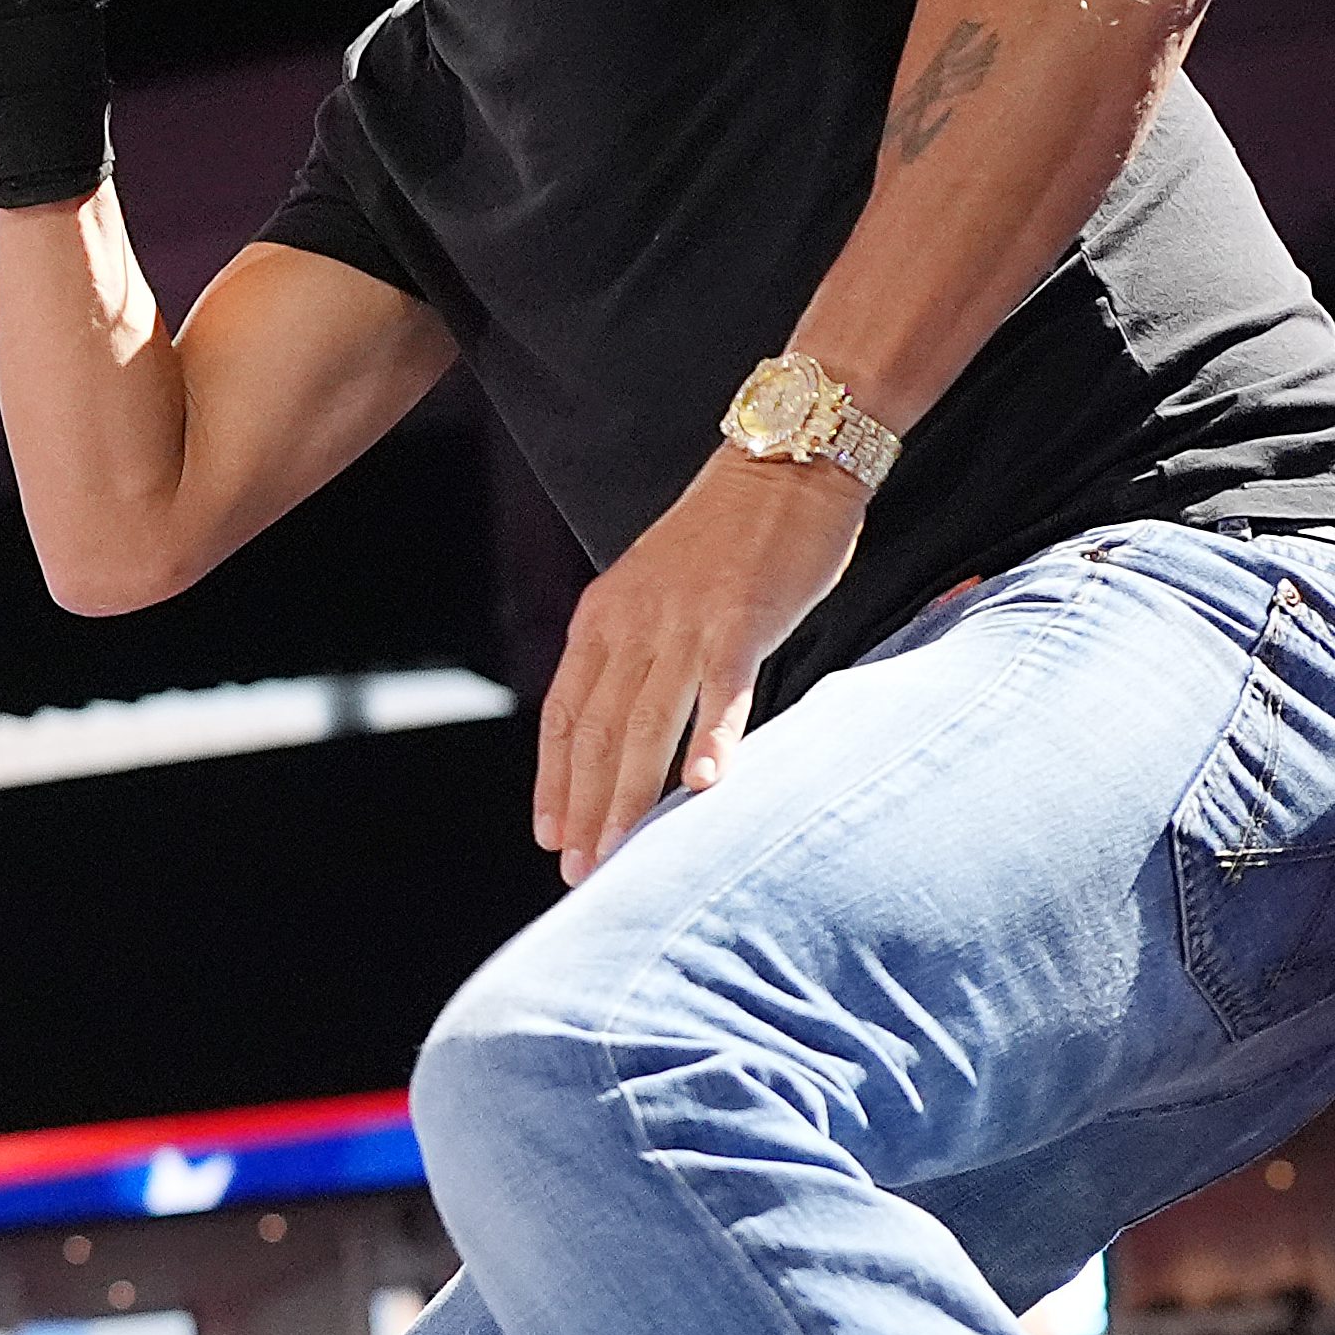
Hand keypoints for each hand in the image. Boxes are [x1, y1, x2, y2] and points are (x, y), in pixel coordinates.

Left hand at [534, 448, 867, 884]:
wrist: (784, 460)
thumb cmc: (730, 535)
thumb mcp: (658, 588)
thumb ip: (637, 648)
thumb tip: (625, 723)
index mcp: (605, 615)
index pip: (566, 712)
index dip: (555, 779)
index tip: (550, 835)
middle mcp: (634, 621)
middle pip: (599, 731)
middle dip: (586, 808)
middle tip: (582, 873)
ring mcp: (686, 621)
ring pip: (647, 724)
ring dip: (633, 797)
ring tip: (624, 855)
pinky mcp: (742, 619)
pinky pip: (722, 691)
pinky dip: (712, 740)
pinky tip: (704, 788)